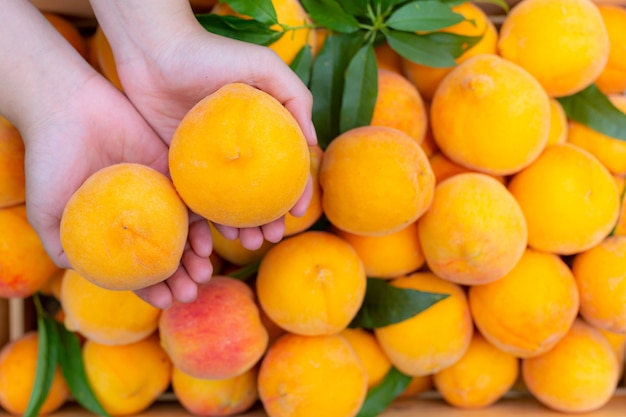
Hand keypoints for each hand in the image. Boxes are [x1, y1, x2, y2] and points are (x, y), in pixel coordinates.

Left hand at [90, 0, 316, 250]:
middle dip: (268, 220)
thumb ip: (297, 99)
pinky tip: (214, 236)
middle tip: (270, 239)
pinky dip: (207, 221)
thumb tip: (315, 144)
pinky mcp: (180, 166)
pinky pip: (197, 200)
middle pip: (258, 193)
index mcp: (262, 129)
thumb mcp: (266, 68)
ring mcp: (209, 160)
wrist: (157, 53)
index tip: (297, 214)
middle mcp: (238, 149)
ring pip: (229, 203)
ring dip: (241, 227)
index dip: (296, 193)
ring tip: (247, 244)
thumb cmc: (214, 54)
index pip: (285, 168)